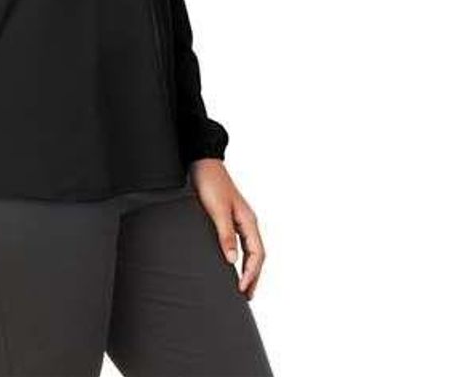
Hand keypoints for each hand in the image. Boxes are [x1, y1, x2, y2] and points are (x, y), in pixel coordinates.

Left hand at [188, 159, 265, 300]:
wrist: (202, 163)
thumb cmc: (211, 183)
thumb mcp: (217, 210)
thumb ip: (225, 235)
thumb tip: (232, 261)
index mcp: (248, 221)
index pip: (257, 254)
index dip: (252, 274)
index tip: (243, 290)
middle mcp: (247, 221)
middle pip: (257, 254)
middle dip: (254, 276)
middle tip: (247, 296)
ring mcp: (239, 219)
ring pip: (250, 249)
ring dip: (249, 268)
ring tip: (243, 286)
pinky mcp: (229, 217)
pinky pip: (240, 242)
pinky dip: (240, 257)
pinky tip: (231, 263)